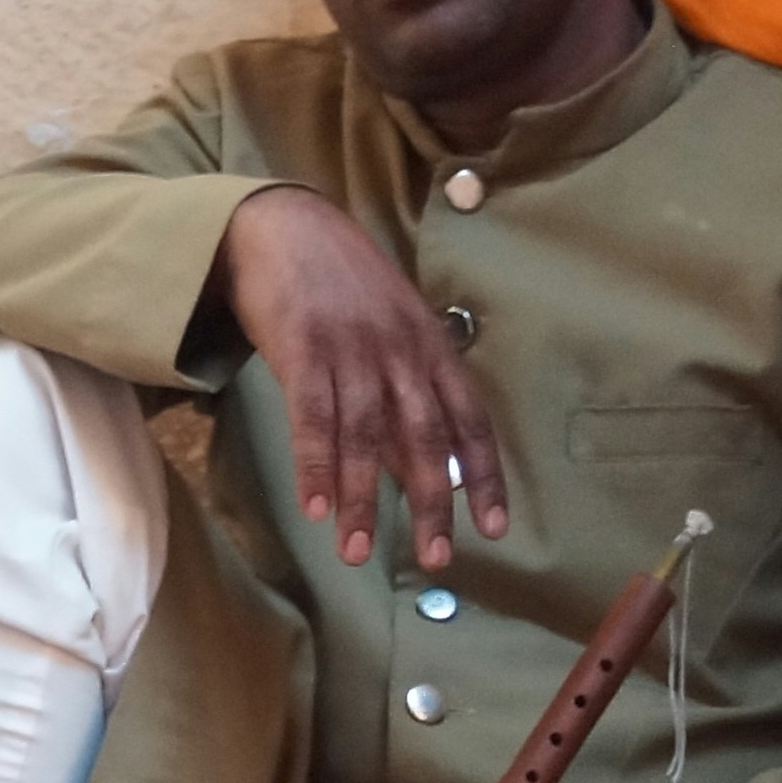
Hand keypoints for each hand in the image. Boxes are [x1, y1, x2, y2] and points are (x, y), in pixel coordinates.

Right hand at [220, 185, 504, 570]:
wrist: (285, 225)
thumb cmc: (342, 286)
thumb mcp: (391, 331)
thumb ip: (407, 397)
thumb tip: (421, 470)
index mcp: (431, 346)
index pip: (471, 419)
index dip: (486, 476)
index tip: (496, 528)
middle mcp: (400, 349)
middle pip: (425, 436)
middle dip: (433, 502)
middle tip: (436, 557)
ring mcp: (351, 347)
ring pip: (365, 435)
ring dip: (363, 499)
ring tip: (359, 551)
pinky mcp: (302, 346)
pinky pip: (312, 417)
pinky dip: (315, 465)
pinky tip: (317, 507)